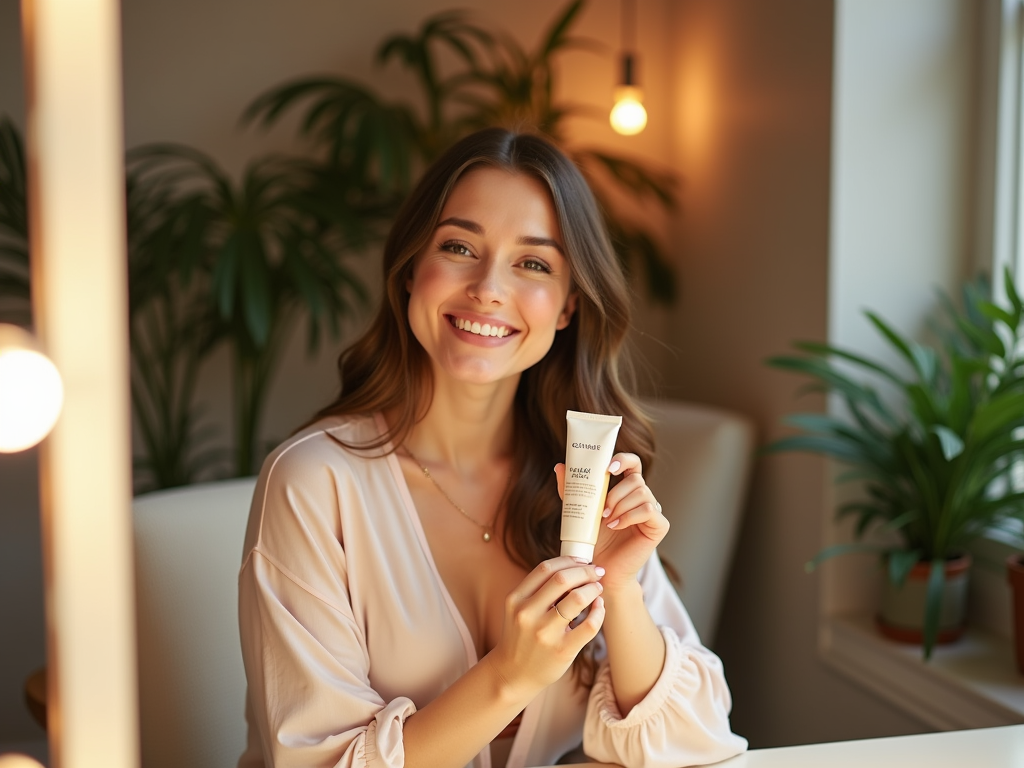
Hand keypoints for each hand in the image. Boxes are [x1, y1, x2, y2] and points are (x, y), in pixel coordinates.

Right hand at [485, 557, 604, 697]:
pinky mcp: (562, 651)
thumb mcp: (519, 609)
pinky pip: (589, 625)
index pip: (546, 568)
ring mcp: (545, 633)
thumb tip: (574, 569)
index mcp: (516, 599)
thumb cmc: (521, 637)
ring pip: (578, 599)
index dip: (569, 560)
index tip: (583, 561)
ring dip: (593, 589)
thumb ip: (538, 590)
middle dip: (585, 571)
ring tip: (598, 589)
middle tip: (596, 572)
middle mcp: (528, 614)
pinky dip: (599, 611)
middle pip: (562, 579)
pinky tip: (599, 607)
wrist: (513, 674)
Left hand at [554, 453, 668, 591]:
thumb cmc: (594, 540)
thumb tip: (560, 466)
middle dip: (615, 493)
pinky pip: (648, 510)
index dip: (623, 460)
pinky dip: (629, 516)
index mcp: (627, 489)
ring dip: (620, 506)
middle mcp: (643, 497)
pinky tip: (616, 526)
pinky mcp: (659, 526)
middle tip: (601, 511)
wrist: (602, 568)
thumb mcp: (581, 510)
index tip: (608, 468)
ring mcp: (653, 510)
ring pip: (642, 493)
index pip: (632, 463)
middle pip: (636, 479)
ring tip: (607, 521)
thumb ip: (572, 489)